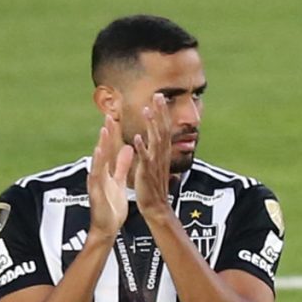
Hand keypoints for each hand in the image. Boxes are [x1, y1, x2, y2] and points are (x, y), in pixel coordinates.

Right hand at [85, 123, 135, 236]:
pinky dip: (97, 164)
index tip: (115, 118)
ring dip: (101, 145)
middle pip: (103, 151)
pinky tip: (98, 153)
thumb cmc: (112, 207)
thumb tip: (127, 148)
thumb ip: (122, 166)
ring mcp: (96, 182)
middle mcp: (99, 174)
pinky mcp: (95, 191)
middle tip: (109, 116)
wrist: (106, 228)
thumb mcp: (119, 182)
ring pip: (99, 161)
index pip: (109, 149)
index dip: (112, 134)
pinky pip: (96, 176)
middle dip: (106, 134)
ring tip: (104, 130)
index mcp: (106, 172)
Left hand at [126, 102, 177, 219]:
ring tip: (147, 110)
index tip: (159, 97)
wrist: (155, 206)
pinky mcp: (146, 172)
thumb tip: (156, 138)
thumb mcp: (156, 163)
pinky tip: (137, 137)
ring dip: (151, 125)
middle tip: (158, 95)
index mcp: (161, 152)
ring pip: (155, 141)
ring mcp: (154, 163)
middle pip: (163, 130)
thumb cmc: (153, 185)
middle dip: (160, 113)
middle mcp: (160, 155)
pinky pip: (144, 158)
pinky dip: (142, 148)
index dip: (162, 113)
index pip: (164, 128)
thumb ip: (156, 149)